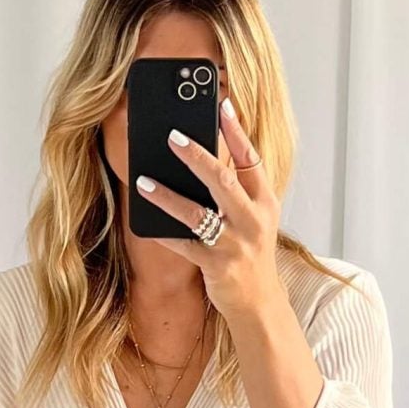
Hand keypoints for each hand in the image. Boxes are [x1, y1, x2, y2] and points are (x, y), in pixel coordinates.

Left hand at [135, 97, 282, 320]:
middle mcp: (253, 220)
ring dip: (167, 196)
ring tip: (143, 180)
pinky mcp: (217, 266)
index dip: (236, 132)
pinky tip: (146, 222)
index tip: (221, 105)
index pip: (251, 159)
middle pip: (223, 180)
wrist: (259, 302)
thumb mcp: (255, 218)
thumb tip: (206, 156)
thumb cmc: (251, 253)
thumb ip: (239, 189)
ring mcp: (235, 244)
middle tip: (171, 136)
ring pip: (196, 214)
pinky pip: (184, 245)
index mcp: (265, 202)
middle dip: (196, 156)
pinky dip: (164, 233)